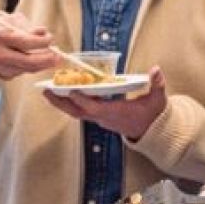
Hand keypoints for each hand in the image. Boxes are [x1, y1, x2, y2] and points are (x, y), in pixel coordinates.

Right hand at [0, 13, 57, 78]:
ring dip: (45, 64)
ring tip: (56, 59)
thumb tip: (42, 32)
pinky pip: (26, 71)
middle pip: (28, 60)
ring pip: (29, 68)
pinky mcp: (5, 74)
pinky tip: (45, 61)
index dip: (40, 41)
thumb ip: (26, 26)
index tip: (50, 38)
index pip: (24, 41)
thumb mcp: (11, 21)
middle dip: (46, 59)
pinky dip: (37, 66)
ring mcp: (1, 66)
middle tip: (59, 56)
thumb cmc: (2, 28)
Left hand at [41, 66, 168, 140]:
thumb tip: (156, 70)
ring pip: (77, 113)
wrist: (153, 133)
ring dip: (62, 103)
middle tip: (46, 91)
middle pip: (78, 112)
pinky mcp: (100, 119)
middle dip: (61, 102)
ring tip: (48, 92)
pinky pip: (81, 112)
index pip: (96, 108)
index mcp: (117, 112)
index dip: (83, 100)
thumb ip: (157, 84)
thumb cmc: (153, 116)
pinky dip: (70, 104)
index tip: (72, 89)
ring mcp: (101, 120)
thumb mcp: (158, 99)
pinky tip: (63, 95)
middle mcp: (105, 118)